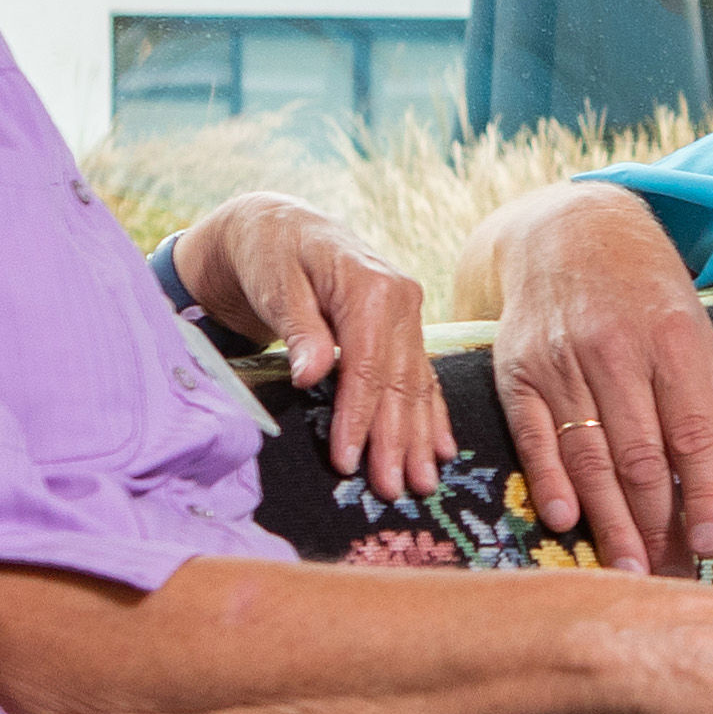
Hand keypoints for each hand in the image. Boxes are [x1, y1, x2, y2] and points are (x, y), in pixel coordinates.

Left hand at [188, 194, 454, 499]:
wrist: (282, 225)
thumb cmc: (270, 252)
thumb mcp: (275, 282)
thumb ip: (299, 328)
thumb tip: (311, 374)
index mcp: (371, 286)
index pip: (367, 366)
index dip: (358, 418)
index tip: (347, 462)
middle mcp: (401, 300)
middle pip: (398, 383)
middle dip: (395, 441)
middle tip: (391, 489)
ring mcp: (408, 314)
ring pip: (416, 386)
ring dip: (418, 438)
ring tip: (421, 483)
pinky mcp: (404, 327)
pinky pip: (422, 376)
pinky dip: (431, 415)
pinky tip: (442, 449)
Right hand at [484, 180, 712, 575]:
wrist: (569, 232)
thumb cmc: (647, 296)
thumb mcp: (700, 342)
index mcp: (673, 342)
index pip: (692, 431)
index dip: (701, 492)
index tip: (711, 544)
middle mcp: (616, 350)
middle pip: (638, 452)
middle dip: (655, 522)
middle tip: (667, 576)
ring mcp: (562, 360)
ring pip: (588, 452)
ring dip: (608, 519)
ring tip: (627, 570)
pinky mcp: (517, 370)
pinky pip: (533, 434)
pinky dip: (549, 479)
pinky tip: (565, 520)